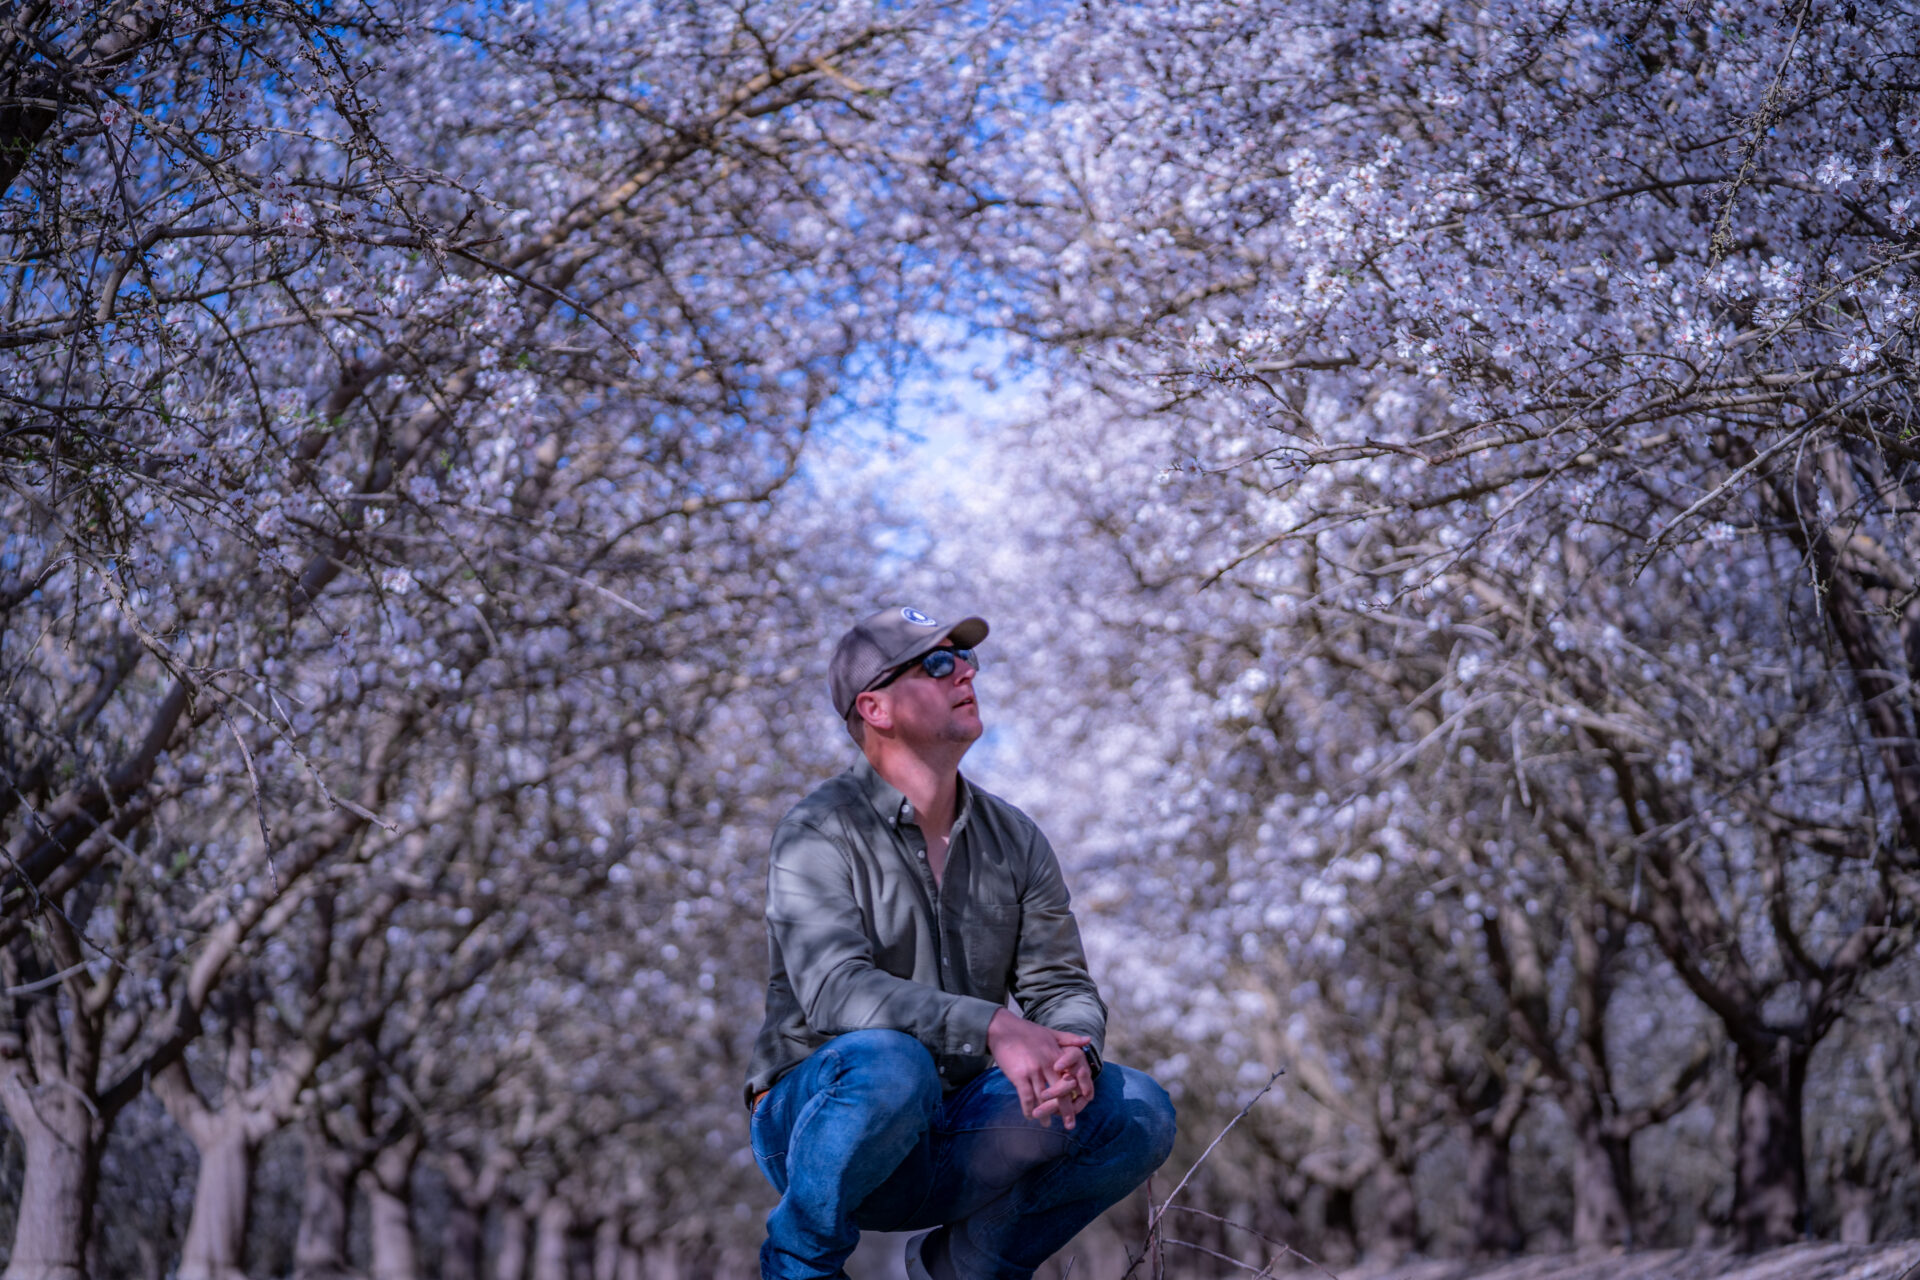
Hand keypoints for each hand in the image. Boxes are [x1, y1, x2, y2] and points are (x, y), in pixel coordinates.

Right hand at [987, 1009, 1096, 1129]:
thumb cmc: (1026, 1030)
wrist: (1001, 1028)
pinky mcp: (1018, 1076)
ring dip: (1046, 1114)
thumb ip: (1070, 1039)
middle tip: (1069, 1125)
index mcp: (1056, 1055)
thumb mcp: (1051, 1033)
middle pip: (1061, 1093)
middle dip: (1066, 1111)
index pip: (1072, 1078)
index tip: (1080, 1105)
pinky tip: (1030, 1116)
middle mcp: (1047, 1064)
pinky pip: (1026, 1098)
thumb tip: (1088, 1041)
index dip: (1077, 1094)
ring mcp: (1033, 1071)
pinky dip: (1029, 1110)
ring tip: (1047, 1124)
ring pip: (1043, 1099)